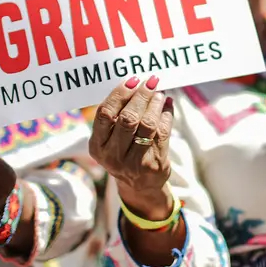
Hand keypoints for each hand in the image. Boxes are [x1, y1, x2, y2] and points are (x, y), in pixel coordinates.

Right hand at [89, 76, 173, 218]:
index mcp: (97, 146)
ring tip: (160, 92)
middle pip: (128, 118)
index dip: (119, 94)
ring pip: (147, 124)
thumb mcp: (110, 140)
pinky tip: (167, 104)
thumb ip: (116, 116)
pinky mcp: (154, 164)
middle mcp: (113, 156)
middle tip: (151, 82)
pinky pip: (163, 132)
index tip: (132, 80)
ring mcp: (134, 162)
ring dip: (155, 104)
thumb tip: (135, 83)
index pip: (105, 114)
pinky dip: (167, 114)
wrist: (139, 186)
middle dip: (141, 96)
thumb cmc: (123, 153)